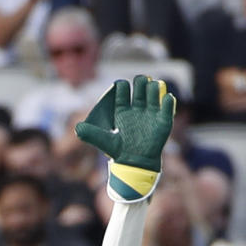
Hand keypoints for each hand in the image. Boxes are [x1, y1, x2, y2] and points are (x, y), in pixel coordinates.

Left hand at [75, 76, 174, 200]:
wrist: (136, 165)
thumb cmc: (120, 152)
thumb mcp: (105, 142)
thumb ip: (91, 134)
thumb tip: (77, 128)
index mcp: (122, 110)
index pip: (122, 90)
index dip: (121, 85)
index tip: (120, 86)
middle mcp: (137, 108)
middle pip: (141, 85)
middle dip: (141, 81)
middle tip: (140, 84)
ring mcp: (151, 112)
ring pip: (155, 90)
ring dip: (154, 87)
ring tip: (152, 90)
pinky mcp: (163, 120)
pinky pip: (168, 105)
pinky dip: (168, 101)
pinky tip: (166, 99)